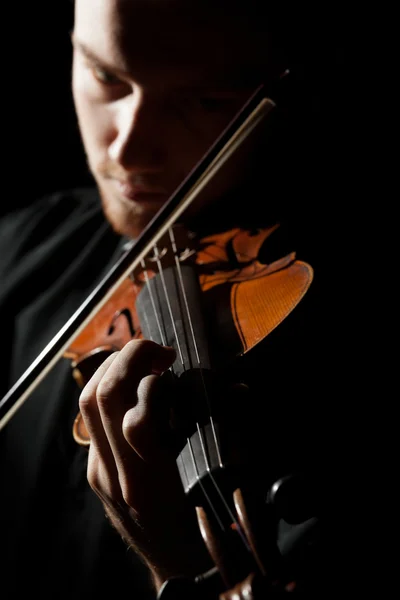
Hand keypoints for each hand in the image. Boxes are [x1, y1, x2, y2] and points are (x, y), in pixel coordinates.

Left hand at [79, 339, 211, 589]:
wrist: (180, 570)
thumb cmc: (207, 529)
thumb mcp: (223, 481)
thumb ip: (228, 431)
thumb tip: (238, 388)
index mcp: (151, 482)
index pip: (137, 416)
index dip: (157, 381)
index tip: (176, 365)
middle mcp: (117, 475)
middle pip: (101, 397)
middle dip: (128, 358)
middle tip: (158, 351)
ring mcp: (100, 473)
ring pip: (88, 404)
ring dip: (113, 369)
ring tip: (145, 362)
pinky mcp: (96, 471)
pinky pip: (93, 419)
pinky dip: (111, 391)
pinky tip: (136, 388)